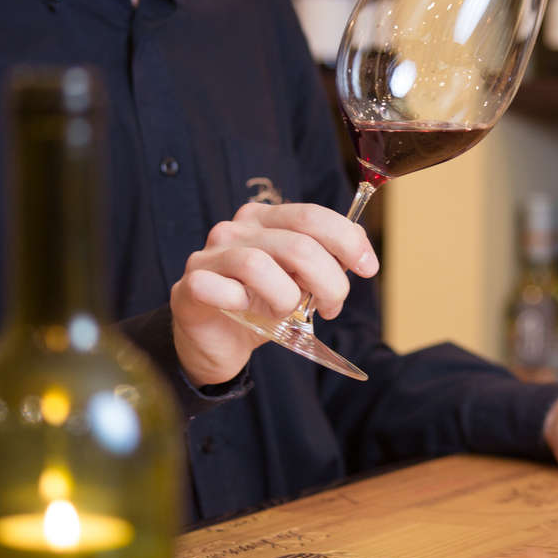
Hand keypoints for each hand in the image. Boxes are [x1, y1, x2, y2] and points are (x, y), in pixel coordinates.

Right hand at [169, 201, 378, 386]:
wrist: (217, 341)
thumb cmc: (261, 306)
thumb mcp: (302, 280)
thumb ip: (327, 259)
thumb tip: (359, 249)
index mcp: (266, 218)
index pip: (312, 216)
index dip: (348, 241)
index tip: (368, 268)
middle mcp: (236, 229)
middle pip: (298, 244)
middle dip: (329, 281)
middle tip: (332, 306)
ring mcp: (209, 256)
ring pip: (259, 266)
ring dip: (286, 298)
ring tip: (286, 312)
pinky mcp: (190, 286)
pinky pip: (219, 289)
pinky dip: (242, 304)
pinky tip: (247, 312)